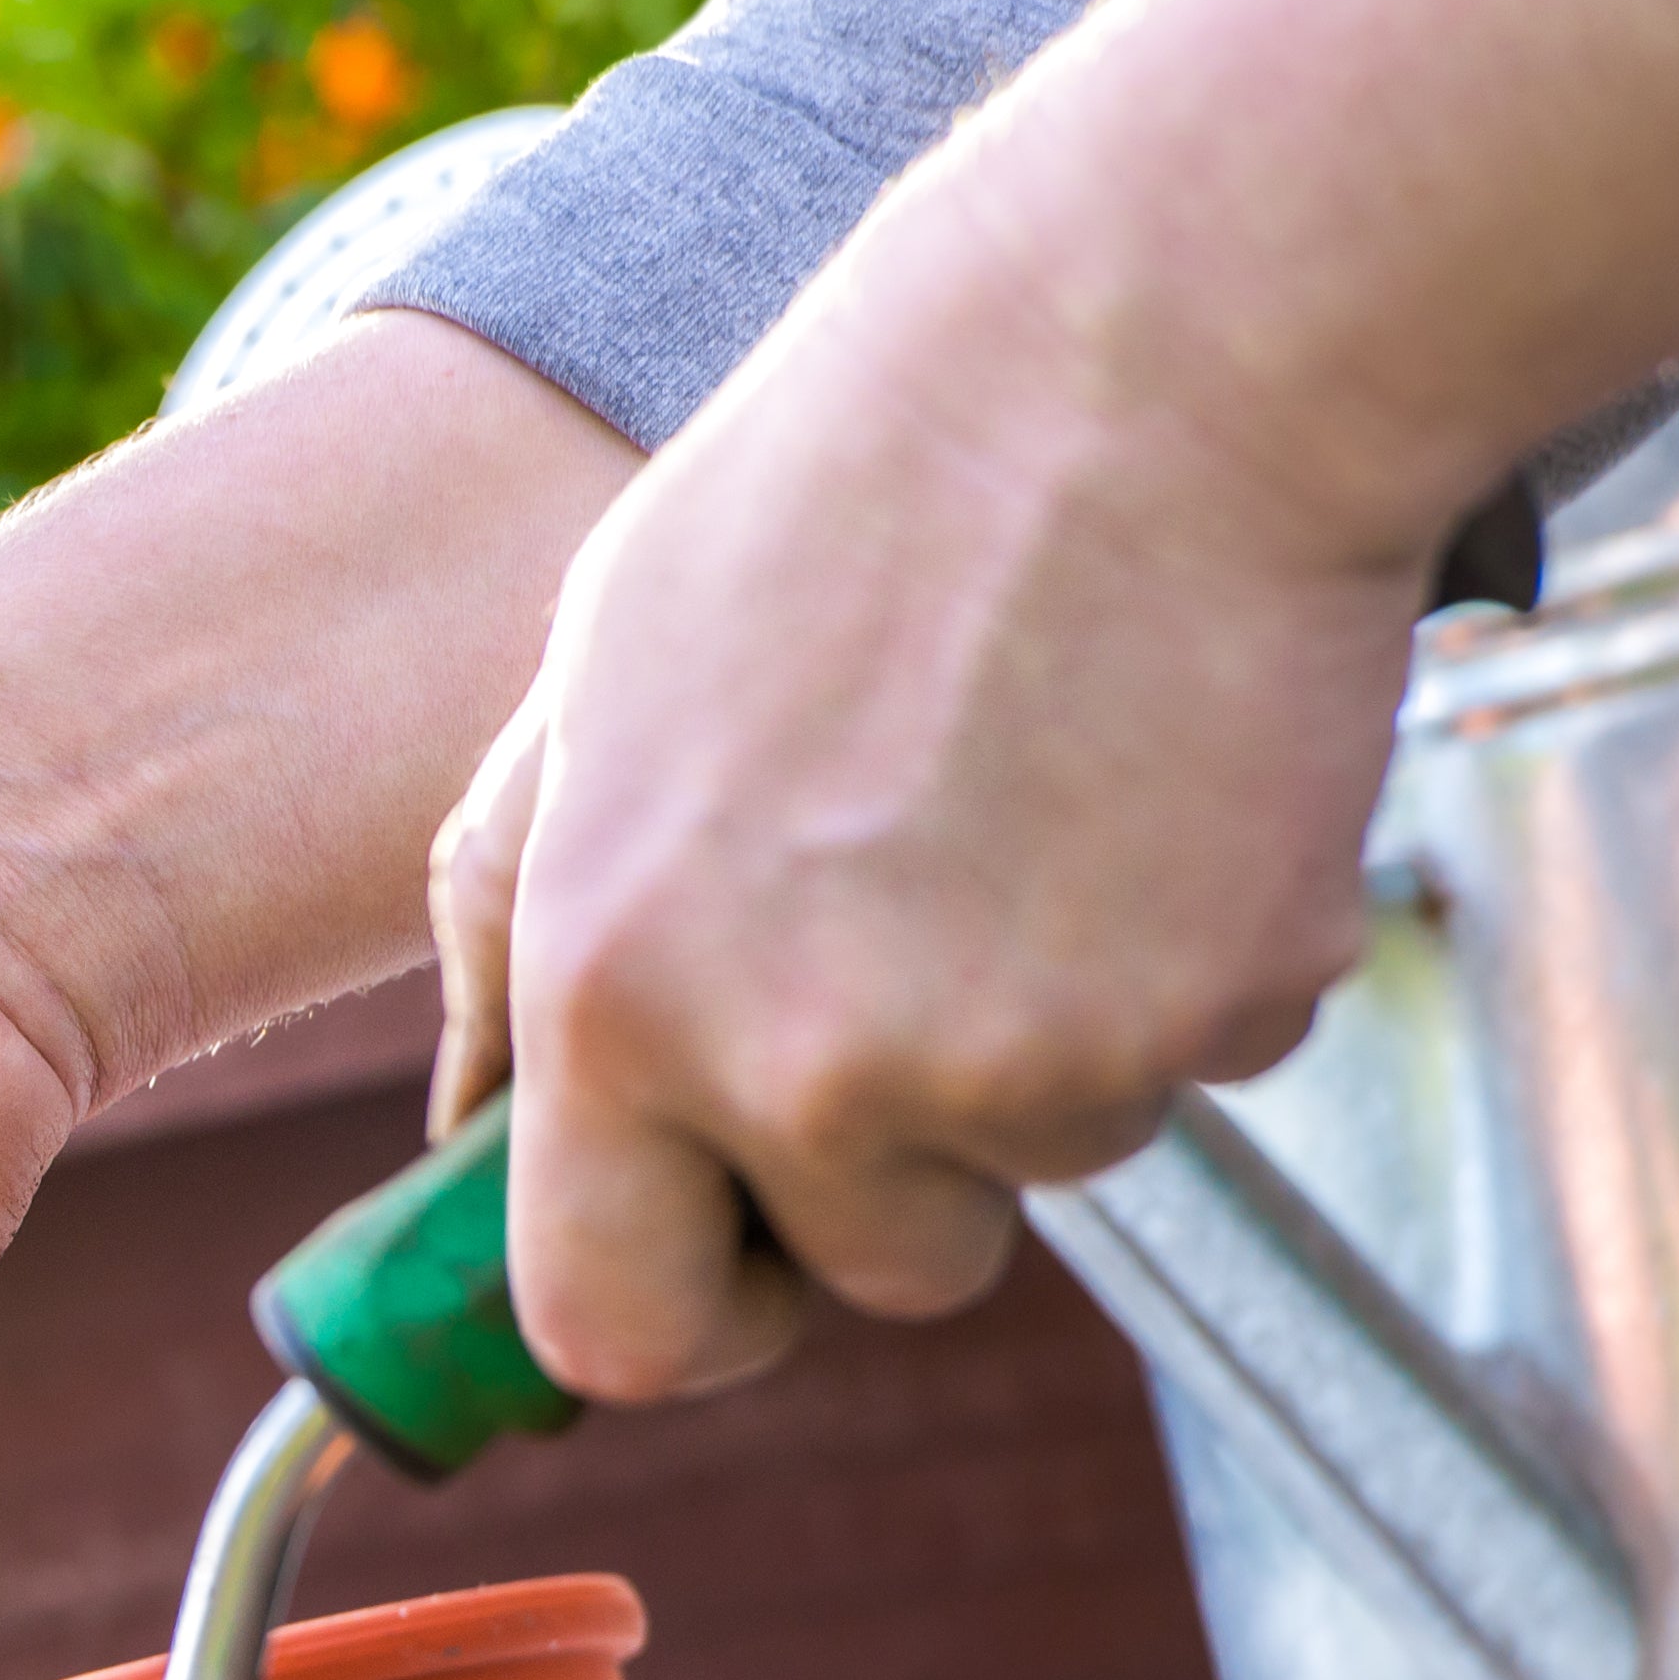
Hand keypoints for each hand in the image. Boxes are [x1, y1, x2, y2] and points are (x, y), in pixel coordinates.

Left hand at [434, 0, 1678, 1403]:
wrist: (1150, 351)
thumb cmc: (845, 500)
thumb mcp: (586, 700)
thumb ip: (510, 942)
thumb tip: (461, 1143)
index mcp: (611, 994)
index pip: (609, 1327)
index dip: (683, 1310)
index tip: (733, 1256)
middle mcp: (802, 1065)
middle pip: (866, 1276)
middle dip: (893, 1179)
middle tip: (920, 949)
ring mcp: (1026, 1060)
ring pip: (1038, 1165)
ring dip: (1042, 1039)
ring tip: (1025, 800)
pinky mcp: (1218, 1013)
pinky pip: (1189, 1066)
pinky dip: (1179, 964)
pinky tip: (1149, 781)